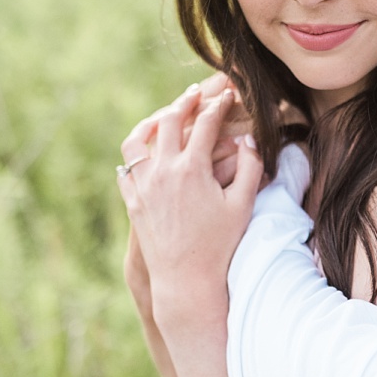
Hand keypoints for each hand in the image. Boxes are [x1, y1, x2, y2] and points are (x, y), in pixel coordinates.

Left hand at [117, 87, 265, 312]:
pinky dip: (136, 154)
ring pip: (138, 139)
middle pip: (169, 120)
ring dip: (151, 122)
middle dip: (185, 103)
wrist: (186, 281)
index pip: (206, 123)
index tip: (228, 97)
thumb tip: (248, 140)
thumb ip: (250, 168)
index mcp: (192, 169)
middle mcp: (163, 171)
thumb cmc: (219, 247)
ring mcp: (143, 185)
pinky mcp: (132, 201)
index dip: (219, 106)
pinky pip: (126, 167)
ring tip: (163, 117)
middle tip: (196, 95)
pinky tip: (146, 153)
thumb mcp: (242, 207)